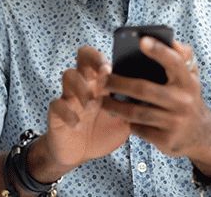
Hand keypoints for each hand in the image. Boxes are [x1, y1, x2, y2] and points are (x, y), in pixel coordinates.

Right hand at [42, 46, 130, 169]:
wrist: (81, 153)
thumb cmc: (104, 131)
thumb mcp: (124, 119)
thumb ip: (134, 106)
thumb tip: (154, 95)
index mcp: (101, 82)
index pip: (100, 57)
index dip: (104, 57)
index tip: (111, 69)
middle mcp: (85, 84)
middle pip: (82, 56)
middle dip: (92, 60)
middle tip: (103, 74)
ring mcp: (69, 96)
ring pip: (68, 75)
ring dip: (80, 86)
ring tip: (90, 103)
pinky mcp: (57, 113)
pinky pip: (57, 104)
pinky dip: (67, 112)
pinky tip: (76, 123)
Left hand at [102, 37, 210, 163]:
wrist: (202, 135)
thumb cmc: (188, 97)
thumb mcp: (191, 77)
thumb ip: (182, 57)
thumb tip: (169, 40)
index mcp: (188, 81)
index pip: (174, 62)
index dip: (159, 51)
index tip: (141, 40)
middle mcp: (183, 101)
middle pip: (144, 89)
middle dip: (119, 83)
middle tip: (102, 79)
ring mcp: (175, 122)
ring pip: (137, 112)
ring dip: (115, 106)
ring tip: (102, 99)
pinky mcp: (166, 140)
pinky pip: (139, 129)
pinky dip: (126, 122)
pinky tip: (118, 115)